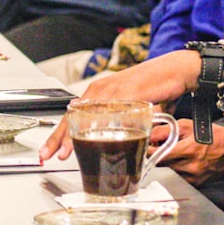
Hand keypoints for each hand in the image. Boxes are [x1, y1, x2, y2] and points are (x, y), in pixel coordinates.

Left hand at [39, 49, 202, 161]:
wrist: (176, 69)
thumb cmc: (155, 87)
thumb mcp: (129, 105)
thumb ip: (116, 118)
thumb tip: (108, 140)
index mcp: (99, 93)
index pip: (72, 115)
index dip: (58, 135)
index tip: (48, 151)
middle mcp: (102, 90)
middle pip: (73, 115)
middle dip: (58, 137)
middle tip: (47, 155)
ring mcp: (115, 90)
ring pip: (87, 114)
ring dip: (74, 134)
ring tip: (66, 152)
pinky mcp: (129, 91)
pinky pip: (111, 110)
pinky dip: (101, 124)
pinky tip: (95, 137)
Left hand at [151, 119, 223, 185]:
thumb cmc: (214, 136)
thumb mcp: (189, 125)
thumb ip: (166, 130)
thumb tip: (150, 136)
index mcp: (186, 150)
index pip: (156, 155)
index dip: (148, 150)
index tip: (147, 146)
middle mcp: (188, 167)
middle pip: (160, 164)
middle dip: (158, 155)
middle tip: (162, 147)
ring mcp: (191, 177)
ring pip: (168, 171)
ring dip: (169, 162)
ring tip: (178, 153)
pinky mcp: (194, 184)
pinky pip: (178, 177)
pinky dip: (178, 169)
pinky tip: (186, 161)